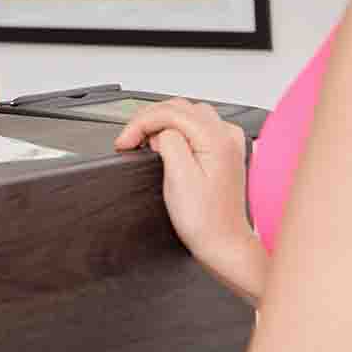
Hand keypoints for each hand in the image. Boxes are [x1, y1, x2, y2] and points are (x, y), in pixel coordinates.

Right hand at [114, 100, 255, 273]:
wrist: (224, 244)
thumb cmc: (205, 221)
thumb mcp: (180, 178)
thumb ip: (169, 143)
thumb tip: (160, 131)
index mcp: (217, 139)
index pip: (170, 112)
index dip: (141, 123)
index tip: (124, 141)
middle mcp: (226, 135)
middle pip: (179, 108)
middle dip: (148, 119)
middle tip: (129, 139)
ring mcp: (227, 142)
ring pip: (187, 113)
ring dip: (161, 121)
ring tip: (143, 139)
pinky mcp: (223, 150)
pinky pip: (196, 126)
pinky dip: (175, 128)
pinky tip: (165, 141)